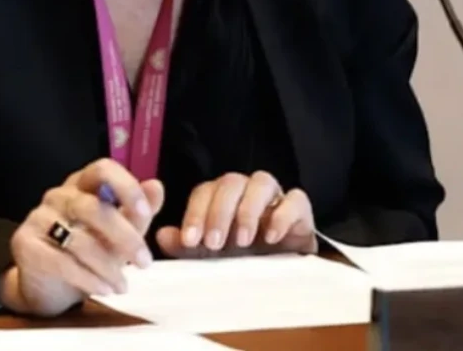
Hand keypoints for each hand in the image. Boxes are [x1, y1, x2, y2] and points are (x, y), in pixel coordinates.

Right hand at [0, 159, 164, 315]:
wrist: (47, 284)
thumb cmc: (88, 251)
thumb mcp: (120, 233)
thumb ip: (138, 212)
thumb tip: (156, 186)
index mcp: (83, 184)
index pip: (103, 169)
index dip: (125, 187)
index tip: (145, 213)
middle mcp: (59, 195)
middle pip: (93, 208)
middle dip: (124, 237)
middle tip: (146, 262)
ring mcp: (38, 217)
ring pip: (78, 240)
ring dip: (107, 267)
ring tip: (123, 285)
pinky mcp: (25, 244)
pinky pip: (61, 262)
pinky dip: (88, 279)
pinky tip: (104, 289)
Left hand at [155, 171, 316, 257]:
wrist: (282, 281)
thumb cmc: (242, 263)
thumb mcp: (210, 259)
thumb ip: (186, 246)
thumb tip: (161, 235)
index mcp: (222, 200)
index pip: (204, 191)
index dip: (195, 213)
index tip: (189, 240)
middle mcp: (247, 192)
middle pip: (230, 183)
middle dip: (219, 212)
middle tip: (214, 243)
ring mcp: (276, 198)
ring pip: (262, 181)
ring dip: (248, 209)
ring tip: (243, 241)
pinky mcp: (301, 212)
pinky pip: (296, 199)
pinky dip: (282, 214)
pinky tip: (272, 237)